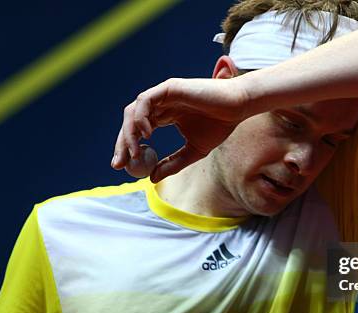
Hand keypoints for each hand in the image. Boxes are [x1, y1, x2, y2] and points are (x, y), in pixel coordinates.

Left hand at [111, 77, 249, 182]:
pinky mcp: (169, 88)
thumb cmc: (219, 125)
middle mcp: (160, 104)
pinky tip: (147, 134)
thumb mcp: (193, 151)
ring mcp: (163, 95)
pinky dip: (141, 117)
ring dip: (129, 133)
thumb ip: (173, 163)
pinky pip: (145, 100)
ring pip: (133, 112)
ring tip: (134, 152)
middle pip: (130, 122)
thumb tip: (151, 178)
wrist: (237, 108)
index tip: (122, 166)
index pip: (138, 132)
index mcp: (164, 116)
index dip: (128, 148)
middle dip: (122, 143)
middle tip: (119, 163)